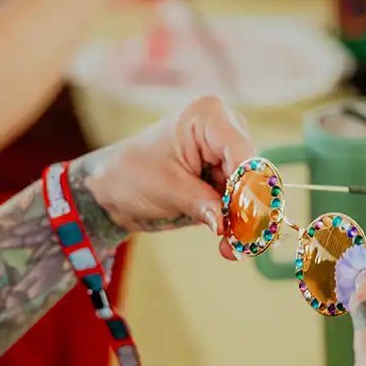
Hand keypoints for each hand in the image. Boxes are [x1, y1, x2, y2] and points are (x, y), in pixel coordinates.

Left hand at [80, 95, 253, 259]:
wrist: (114, 187)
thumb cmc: (132, 174)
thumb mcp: (166, 188)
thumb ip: (201, 203)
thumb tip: (227, 224)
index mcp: (208, 116)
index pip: (241, 149)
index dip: (248, 183)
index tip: (248, 216)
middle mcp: (225, 130)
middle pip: (251, 171)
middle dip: (247, 208)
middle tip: (242, 241)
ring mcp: (226, 155)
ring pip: (249, 191)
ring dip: (242, 223)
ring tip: (232, 249)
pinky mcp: (224, 178)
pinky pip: (239, 202)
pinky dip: (234, 225)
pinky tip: (228, 246)